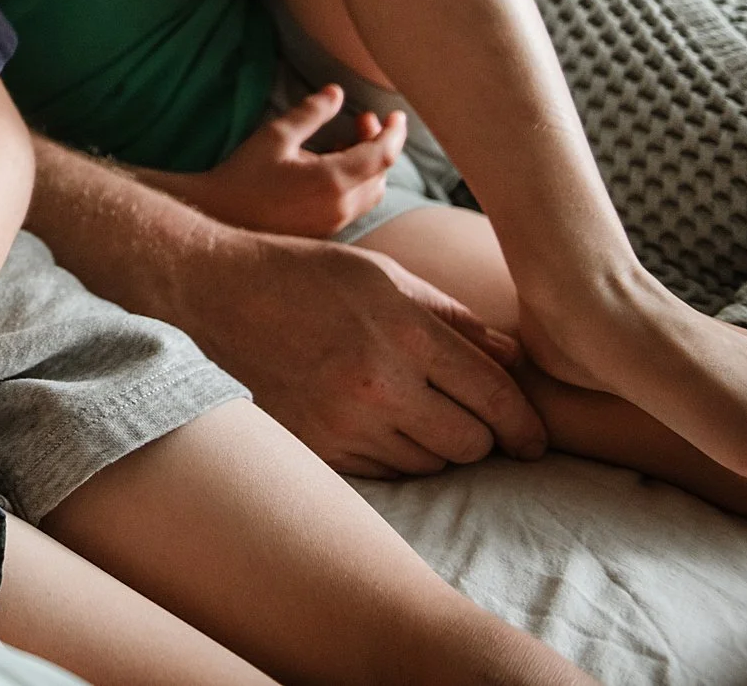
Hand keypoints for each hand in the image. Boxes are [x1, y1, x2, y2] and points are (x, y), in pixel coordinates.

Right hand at [173, 87, 403, 236]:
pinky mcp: (325, 233)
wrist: (218, 218)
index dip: (394, 132)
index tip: (396, 115)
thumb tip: (336, 92)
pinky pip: (355, 205)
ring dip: (368, 165)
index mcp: (333, 180)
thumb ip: (310, 113)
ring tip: (343, 143)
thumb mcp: (275, 136)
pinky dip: (355, 182)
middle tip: (361, 119)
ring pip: (371, 192)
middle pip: (381, 173)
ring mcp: (334, 223)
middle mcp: (341, 206)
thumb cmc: (244, 176)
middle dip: (378, 144)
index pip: (383, 155)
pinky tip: (330, 168)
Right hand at [182, 232, 547, 476]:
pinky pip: (384, 472)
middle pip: (470, 443)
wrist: (213, 294)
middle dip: (482, 436)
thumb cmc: (304, 276)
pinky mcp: (316, 445)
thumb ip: (453, 318)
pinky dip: (394, 455)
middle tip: (472, 421)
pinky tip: (379, 424)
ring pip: (428, 464)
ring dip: (435, 447)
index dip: (525, 424)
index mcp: (405, 332)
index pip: (494, 396)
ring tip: (415, 414)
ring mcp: (343, 420)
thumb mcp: (384, 276)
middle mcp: (378, 382)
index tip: (533, 439)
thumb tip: (512, 359)